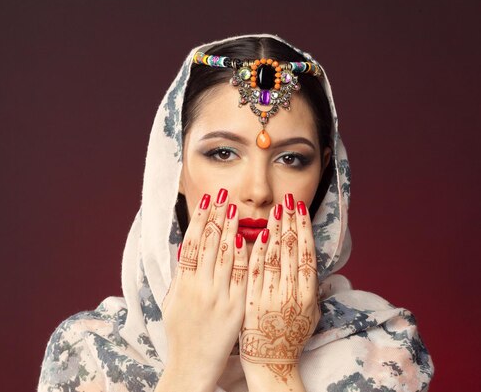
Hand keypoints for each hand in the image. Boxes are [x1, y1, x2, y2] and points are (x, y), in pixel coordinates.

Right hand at [158, 188, 247, 391]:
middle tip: (223, 194)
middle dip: (216, 216)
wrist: (193, 363)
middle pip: (209, 243)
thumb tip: (185, 247)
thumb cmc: (180, 332)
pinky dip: (246, 255)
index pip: (192, 242)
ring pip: (226, 255)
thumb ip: (180, 274)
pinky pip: (243, 276)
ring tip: (235, 208)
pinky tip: (250, 237)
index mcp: (182, 283)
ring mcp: (218, 296)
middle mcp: (199, 286)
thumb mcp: (172, 300)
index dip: (199, 219)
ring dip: (231, 229)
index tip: (206, 200)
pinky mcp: (236, 307)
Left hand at [239, 194, 319, 389]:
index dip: (303, 229)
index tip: (300, 209)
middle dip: (289, 221)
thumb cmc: (291, 336)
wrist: (270, 361)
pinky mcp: (251, 300)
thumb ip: (310, 288)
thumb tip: (311, 263)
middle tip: (288, 200)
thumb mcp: (310, 313)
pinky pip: (252, 271)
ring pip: (272, 256)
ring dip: (273, 230)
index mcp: (307, 295)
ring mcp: (270, 296)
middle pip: (290, 250)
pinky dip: (255, 251)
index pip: (306, 253)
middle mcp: (290, 293)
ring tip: (274, 209)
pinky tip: (257, 233)